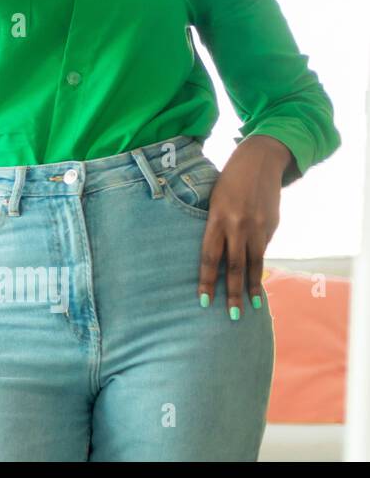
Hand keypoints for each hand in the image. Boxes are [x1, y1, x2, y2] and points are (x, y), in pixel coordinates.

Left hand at [198, 135, 289, 318]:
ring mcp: (258, 227)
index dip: (207, 280)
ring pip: (253, 263)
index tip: (204, 300)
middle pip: (234, 266)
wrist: (260, 161)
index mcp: (217, 218)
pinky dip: (259, 268)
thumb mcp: (214, 200)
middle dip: (232, 293)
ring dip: (252, 287)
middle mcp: (238, 225)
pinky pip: (262, 251)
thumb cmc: (228, 181)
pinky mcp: (272, 226)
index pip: (210, 257)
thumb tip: (217, 253)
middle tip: (232, 316)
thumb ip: (216, 226)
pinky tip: (257, 283)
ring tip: (252, 307)